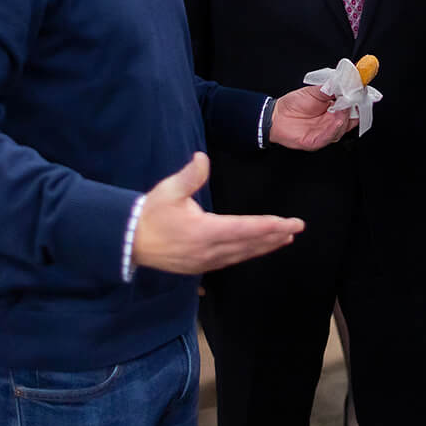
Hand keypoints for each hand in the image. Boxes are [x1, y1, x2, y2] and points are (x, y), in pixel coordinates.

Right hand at [131, 152, 303, 274]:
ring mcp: (204, 262)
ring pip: (242, 255)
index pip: (244, 229)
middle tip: (297, 229)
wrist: (128, 241)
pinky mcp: (200, 267)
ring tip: (284, 238)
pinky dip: (248, 253)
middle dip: (274, 236)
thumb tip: (202, 158)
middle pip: (249, 245)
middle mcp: (208, 251)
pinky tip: (258, 249)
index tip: (289, 223)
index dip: (269, 226)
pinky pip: (231, 260)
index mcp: (203, 232)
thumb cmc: (150, 213)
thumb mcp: (168, 191)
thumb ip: (189, 176)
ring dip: (264, 246)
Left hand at [268, 86, 351, 150]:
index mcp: (335, 109)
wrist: (277, 115)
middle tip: (353, 99)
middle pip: (351, 118)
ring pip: (342, 128)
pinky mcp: (317, 141)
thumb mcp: (315, 91)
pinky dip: (334, 129)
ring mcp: (326, 132)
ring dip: (344, 119)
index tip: (361, 91)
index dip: (358, 99)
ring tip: (343, 109)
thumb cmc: (294, 104)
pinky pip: (329, 137)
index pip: (353, 106)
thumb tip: (345, 81)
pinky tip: (336, 121)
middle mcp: (333, 122)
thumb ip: (331, 88)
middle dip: (353, 109)